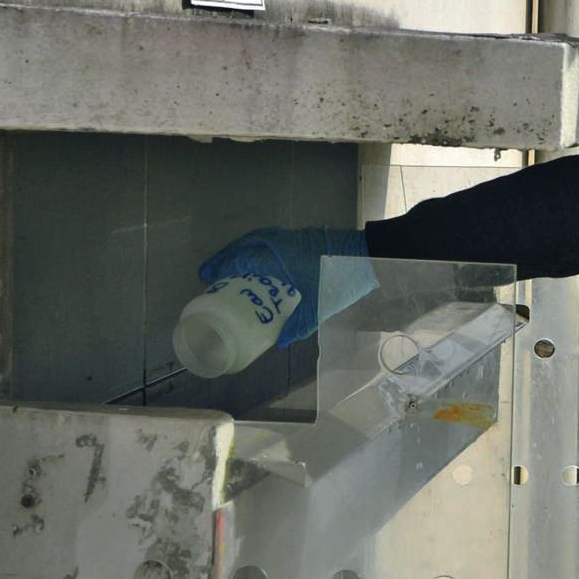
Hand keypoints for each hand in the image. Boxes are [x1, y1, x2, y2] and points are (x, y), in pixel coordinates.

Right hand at [198, 226, 374, 343]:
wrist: (371, 255)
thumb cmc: (341, 279)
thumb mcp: (318, 306)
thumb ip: (297, 324)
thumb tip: (279, 342)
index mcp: (278, 256)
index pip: (242, 258)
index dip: (222, 266)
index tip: (207, 277)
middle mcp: (281, 242)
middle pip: (246, 243)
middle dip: (227, 255)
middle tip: (213, 271)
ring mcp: (294, 236)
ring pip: (260, 238)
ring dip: (243, 249)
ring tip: (233, 266)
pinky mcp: (306, 236)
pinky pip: (272, 239)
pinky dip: (259, 247)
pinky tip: (262, 263)